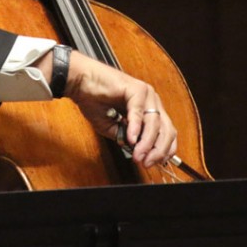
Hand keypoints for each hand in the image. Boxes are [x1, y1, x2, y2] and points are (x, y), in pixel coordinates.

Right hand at [38, 50, 177, 167]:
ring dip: (147, 143)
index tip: (153, 163)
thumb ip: (125, 138)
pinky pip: (138, 112)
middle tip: (146, 163)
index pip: (166, 133)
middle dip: (158, 151)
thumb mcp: (111, 127)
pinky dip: (136, 128)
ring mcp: (146, 94)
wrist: (80, 82)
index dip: (163, 151)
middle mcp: (152, 101)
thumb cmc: (93, 100)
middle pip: (166, 130)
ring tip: (138, 155)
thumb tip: (137, 151)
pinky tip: (131, 139)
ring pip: (154, 123)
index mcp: (149, 109)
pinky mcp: (136, 89)